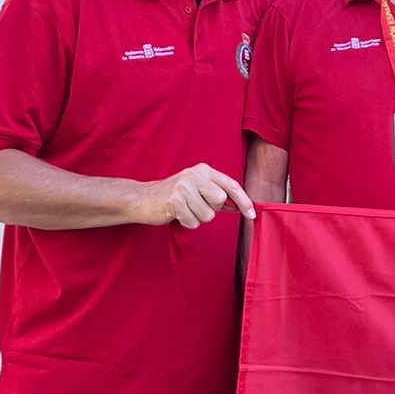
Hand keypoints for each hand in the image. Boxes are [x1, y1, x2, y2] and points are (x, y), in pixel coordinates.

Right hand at [136, 163, 256, 228]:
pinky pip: (194, 222)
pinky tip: (177, 215)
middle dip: (211, 209)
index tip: (252, 215)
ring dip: (197, 218)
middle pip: (220, 201)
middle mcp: (195, 175)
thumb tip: (239, 205)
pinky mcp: (175, 201)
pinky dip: (187, 223)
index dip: (244, 201)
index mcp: (203, 170)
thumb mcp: (196, 188)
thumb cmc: (173, 196)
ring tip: (184, 210)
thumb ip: (216, 193)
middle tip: (194, 206)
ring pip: (208, 215)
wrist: (141, 198)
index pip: (231, 185)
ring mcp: (184, 187)